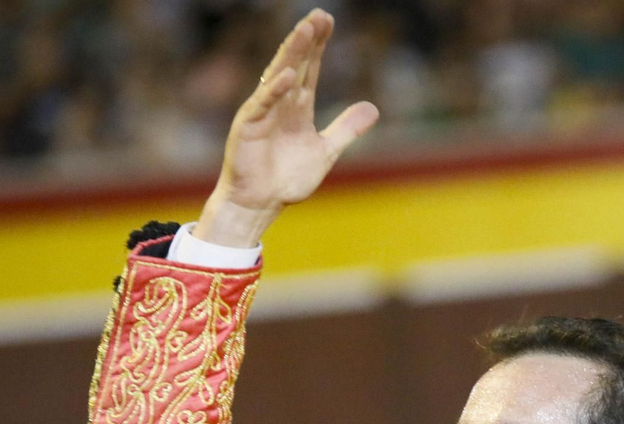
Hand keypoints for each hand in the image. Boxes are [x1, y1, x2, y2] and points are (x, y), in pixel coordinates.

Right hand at [196, 9, 378, 247]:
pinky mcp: (249, 127)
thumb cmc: (286, 178)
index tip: (328, 20)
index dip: (318, 45)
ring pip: (279, 76)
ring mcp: (263, 112)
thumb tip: (374, 108)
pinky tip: (287, 75)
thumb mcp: (326, 151)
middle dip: (307, 40)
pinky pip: (263, 104)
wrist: (261, 204)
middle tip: (320, 15)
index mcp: (298, 107)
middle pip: (296, 64)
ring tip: (305, 31)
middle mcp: (280, 103)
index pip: (310, 68)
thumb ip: (347, 129)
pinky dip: (274, 90)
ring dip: (291, 54)